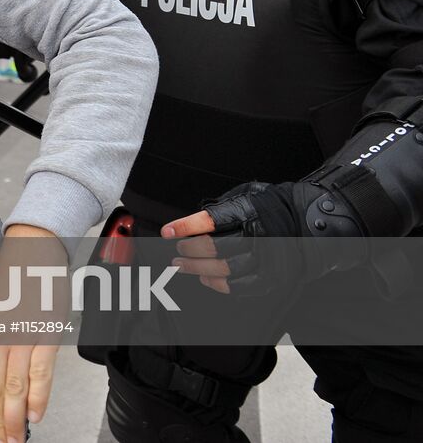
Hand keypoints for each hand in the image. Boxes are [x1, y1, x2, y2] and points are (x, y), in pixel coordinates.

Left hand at [0, 224, 63, 442]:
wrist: (32, 252)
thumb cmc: (12, 282)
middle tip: (0, 442)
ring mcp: (20, 335)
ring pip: (14, 387)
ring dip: (15, 418)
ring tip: (15, 438)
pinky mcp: (45, 333)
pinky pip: (40, 373)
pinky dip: (38, 398)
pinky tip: (36, 415)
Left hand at [164, 181, 365, 295]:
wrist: (312, 223)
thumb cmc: (273, 206)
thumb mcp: (248, 194)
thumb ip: (223, 207)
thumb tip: (193, 222)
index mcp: (250, 212)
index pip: (211, 220)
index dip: (185, 227)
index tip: (167, 231)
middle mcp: (258, 236)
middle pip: (214, 248)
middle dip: (188, 250)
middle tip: (176, 251)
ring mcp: (266, 259)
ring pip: (223, 269)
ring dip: (197, 269)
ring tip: (182, 265)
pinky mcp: (272, 277)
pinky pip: (240, 286)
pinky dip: (218, 285)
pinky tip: (206, 279)